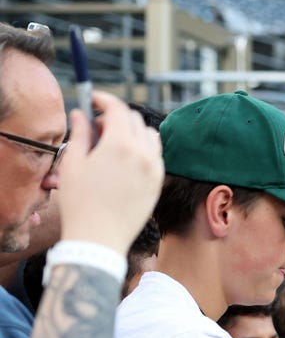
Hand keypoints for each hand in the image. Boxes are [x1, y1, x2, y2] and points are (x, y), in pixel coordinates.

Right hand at [56, 91, 163, 254]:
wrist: (99, 238)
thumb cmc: (80, 202)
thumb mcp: (73, 163)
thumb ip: (80, 134)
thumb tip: (82, 114)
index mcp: (120, 145)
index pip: (118, 109)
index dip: (104, 99)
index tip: (93, 99)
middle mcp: (143, 154)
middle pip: (135, 119)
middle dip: (116, 116)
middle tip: (97, 126)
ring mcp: (155, 169)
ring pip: (150, 136)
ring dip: (133, 131)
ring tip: (112, 143)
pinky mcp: (159, 183)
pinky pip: (156, 155)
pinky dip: (144, 149)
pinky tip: (126, 160)